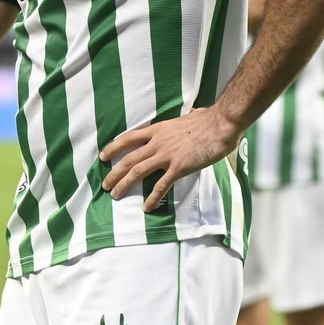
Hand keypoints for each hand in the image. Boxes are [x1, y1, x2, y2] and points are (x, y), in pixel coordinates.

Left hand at [99, 108, 242, 211]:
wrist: (220, 124)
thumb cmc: (207, 119)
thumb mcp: (186, 118)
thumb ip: (180, 122)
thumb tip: (189, 117)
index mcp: (158, 130)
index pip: (128, 138)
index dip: (114, 148)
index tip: (103, 156)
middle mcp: (157, 142)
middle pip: (129, 159)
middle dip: (114, 173)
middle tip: (105, 185)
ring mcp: (167, 155)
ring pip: (138, 171)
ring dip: (124, 185)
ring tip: (115, 195)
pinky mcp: (179, 167)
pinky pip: (162, 185)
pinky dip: (152, 198)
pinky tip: (146, 207)